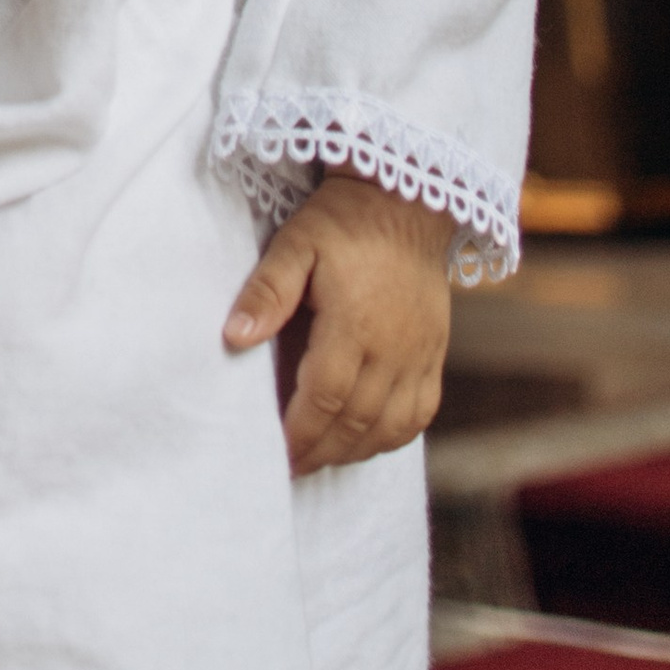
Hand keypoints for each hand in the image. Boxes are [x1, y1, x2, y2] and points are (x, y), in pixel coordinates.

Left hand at [223, 168, 451, 475]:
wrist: (406, 203)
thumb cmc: (343, 221)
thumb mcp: (296, 243)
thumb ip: (267, 291)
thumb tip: (234, 337)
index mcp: (355, 322)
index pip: (324, 396)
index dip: (300, 433)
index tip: (277, 453)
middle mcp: (394, 347)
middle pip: (356, 421)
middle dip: (321, 451)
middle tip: (292, 466)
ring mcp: (420, 354)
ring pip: (391, 426)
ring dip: (354, 450)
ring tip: (321, 458)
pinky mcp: (435, 353)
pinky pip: (420, 413)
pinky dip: (392, 437)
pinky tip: (365, 441)